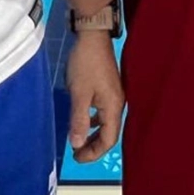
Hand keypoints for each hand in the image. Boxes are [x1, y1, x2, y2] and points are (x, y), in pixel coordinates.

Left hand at [66, 29, 124, 163]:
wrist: (93, 36)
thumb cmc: (85, 65)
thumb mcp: (79, 94)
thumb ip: (78, 120)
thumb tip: (77, 144)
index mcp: (112, 107)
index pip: (108, 139)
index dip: (94, 153)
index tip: (76, 158)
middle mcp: (117, 104)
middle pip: (109, 134)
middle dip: (93, 146)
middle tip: (76, 154)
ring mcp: (114, 95)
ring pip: (105, 123)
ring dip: (92, 134)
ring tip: (77, 141)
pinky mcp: (109, 88)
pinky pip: (103, 112)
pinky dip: (93, 121)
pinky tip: (83, 120)